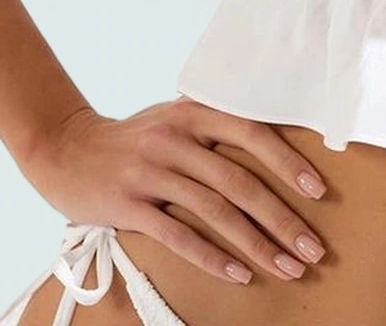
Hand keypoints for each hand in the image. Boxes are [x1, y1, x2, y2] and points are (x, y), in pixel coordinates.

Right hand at [20, 98, 328, 285]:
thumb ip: (214, 127)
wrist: (66, 148)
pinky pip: (178, 235)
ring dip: (256, 244)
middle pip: (239, 181)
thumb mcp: (174, 118)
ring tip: (286, 268)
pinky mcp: (128, 203)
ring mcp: (151, 170)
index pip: (252, 133)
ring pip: (215, 211)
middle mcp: (175, 137)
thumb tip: (277, 144)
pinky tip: (239, 274)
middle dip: (282, 218)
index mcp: (193, 111)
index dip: (288, 162)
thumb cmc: (135, 138)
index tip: (319, 192)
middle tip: (313, 248)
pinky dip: (212, 257)